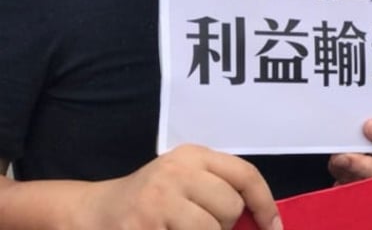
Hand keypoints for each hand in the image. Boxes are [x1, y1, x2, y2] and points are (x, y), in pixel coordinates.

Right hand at [80, 145, 279, 229]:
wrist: (93, 212)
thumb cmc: (150, 199)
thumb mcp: (184, 179)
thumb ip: (218, 187)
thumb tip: (264, 220)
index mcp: (192, 155)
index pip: (245, 174)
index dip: (265, 203)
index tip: (274, 228)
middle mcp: (176, 171)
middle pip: (231, 206)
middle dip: (224, 225)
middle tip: (200, 226)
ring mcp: (157, 200)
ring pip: (212, 229)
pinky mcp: (143, 227)